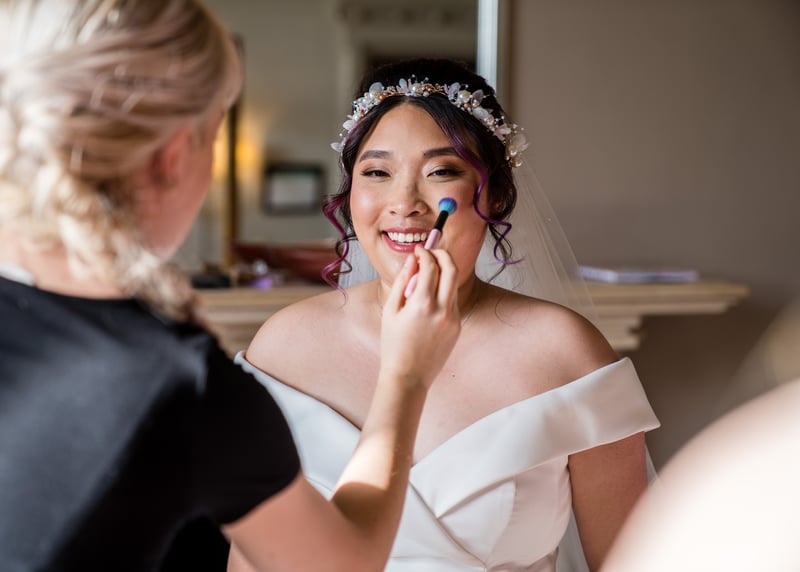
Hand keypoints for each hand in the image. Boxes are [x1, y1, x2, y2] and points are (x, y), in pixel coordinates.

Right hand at [378, 245, 459, 390]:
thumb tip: (412, 260)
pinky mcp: (457, 327)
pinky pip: (452, 301)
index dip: (425, 253)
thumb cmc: (393, 345)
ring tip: (427, 277)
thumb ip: (403, 282)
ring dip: (443, 274)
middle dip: (443, 255)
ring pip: (453, 285)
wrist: (408, 376)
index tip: (418, 250)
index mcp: (422, 304)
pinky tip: (429, 300)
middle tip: (432, 251)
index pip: (431, 266)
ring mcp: (453, 319)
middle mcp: (442, 309)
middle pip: (452, 269)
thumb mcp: (391, 311)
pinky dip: (443, 293)